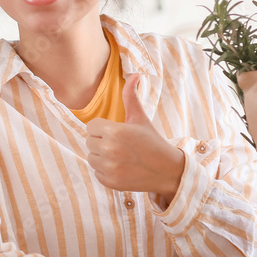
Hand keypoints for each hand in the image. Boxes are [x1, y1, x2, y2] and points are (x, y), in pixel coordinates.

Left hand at [84, 74, 185, 201]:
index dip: (103, 128)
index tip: (116, 132)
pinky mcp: (109, 182)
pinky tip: (121, 168)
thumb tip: (133, 74)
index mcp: (115, 132)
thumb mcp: (141, 118)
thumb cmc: (152, 142)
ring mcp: (109, 168)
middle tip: (120, 145)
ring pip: (91, 157)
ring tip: (121, 156)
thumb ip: (131, 97)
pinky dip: (105, 171)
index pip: (91, 126)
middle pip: (89, 142)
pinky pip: (96, 172)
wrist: (167, 170)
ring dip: (102, 157)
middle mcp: (109, 150)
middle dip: (101, 141)